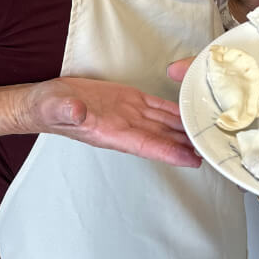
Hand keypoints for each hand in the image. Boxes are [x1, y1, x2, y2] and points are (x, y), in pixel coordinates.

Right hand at [20, 76, 200, 166]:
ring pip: (165, 123)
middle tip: (214, 148)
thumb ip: (67, 110)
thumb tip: (78, 110)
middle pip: (164, 138)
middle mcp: (126, 126)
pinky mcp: (129, 99)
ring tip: (209, 133)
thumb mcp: (55, 107)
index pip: (147, 145)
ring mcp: (129, 114)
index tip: (194, 160)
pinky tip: (189, 112)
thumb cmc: (48, 108)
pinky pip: (157, 106)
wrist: (43, 101)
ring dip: (185, 129)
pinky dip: (174, 110)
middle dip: (187, 144)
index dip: (170, 152)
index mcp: (111, 132)